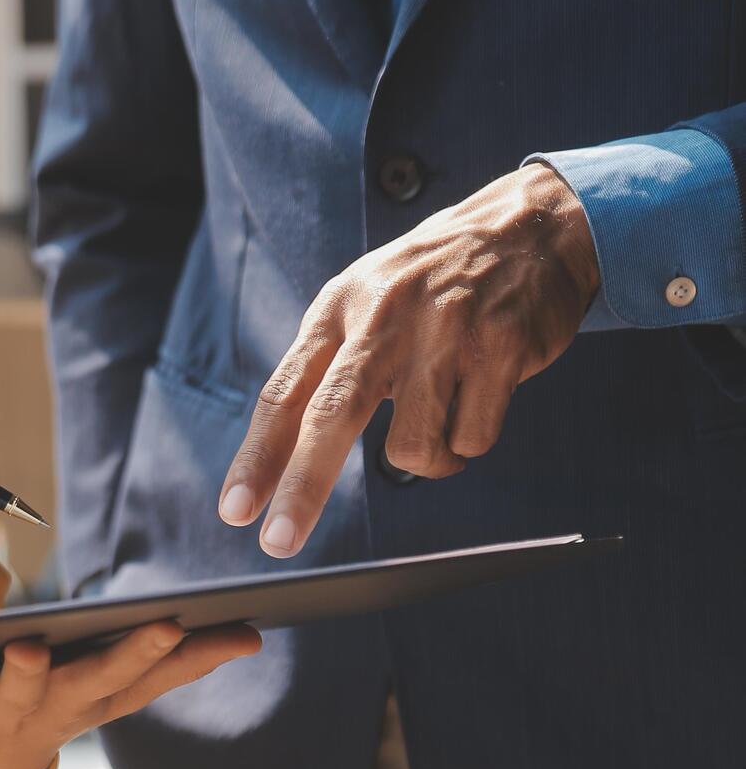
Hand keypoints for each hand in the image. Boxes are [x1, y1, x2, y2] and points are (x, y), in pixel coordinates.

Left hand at [219, 164, 599, 556]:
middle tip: (279, 541)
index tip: (236, 510)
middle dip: (302, 489)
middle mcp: (385, 317)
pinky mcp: (499, 350)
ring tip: (442, 418)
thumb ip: (328, 363)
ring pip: (412, 448)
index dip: (256, 457)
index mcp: (339, 309)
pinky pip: (472, 440)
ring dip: (428, 459)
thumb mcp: (365, 299)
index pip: (284, 394)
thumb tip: (285, 452)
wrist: (532, 227)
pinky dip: (471, 440)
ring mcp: (444, 332)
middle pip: (330, 418)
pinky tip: (482, 396)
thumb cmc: (436, 278)